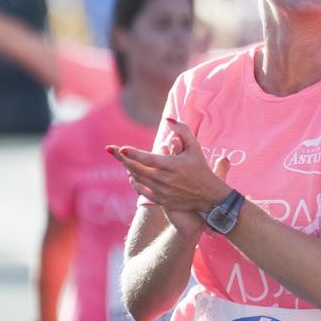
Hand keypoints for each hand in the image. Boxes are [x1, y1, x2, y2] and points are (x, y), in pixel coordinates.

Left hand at [106, 118, 231, 210]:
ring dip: (128, 168)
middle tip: (112, 150)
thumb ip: (182, 131)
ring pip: (138, 179)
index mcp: (173, 166)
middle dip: (123, 158)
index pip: (148, 159)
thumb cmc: (201, 169)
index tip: (121, 149)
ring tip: (122, 159)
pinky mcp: (161, 200)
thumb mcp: (195, 147)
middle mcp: (165, 180)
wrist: (209, 196)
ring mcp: (162, 192)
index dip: (133, 154)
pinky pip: (141, 190)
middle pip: (138, 169)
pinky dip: (134, 181)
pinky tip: (131, 174)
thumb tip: (167, 119)